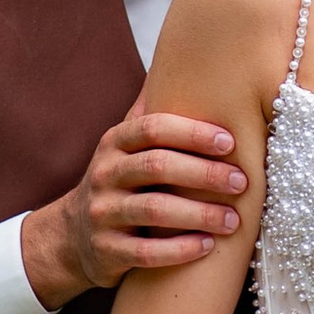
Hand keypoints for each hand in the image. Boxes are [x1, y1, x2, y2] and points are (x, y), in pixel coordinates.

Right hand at [20, 98, 245, 309]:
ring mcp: (102, 214)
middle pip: (157, 166)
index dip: (192, 132)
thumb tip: (185, 61)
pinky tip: (208, 247)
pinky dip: (180, 250)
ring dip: (199, 214)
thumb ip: (152, 115)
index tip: (230, 141)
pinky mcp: (106, 252)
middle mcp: (104, 174)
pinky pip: (146, 252)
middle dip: (204, 172)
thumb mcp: (125, 147)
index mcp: (114, 143)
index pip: (152, 128)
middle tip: (242, 181)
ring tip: (234, 220)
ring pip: (153, 211)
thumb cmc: (118, 184)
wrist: (70, 237)